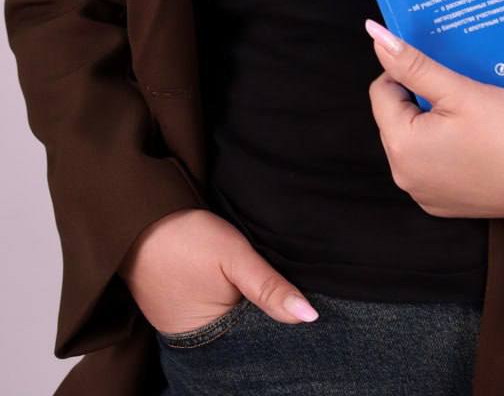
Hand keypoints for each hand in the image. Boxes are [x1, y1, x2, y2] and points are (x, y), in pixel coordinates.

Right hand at [117, 208, 319, 330]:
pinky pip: (205, 313)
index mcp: (206, 340)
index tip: (298, 310)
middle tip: (277, 291)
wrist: (136, 215)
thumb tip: (310, 317)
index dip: (276, 325)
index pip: (255, 345)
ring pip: (224, 324)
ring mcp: (177, 326)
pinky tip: (232, 285)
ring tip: (254, 287)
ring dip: (240, 310)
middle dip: (259, 319)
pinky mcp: (170, 309)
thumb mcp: (235, 256)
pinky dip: (221, 302)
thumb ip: (270, 288)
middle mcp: (189, 341)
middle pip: (239, 337)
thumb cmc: (185, 236)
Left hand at [364, 18, 503, 218]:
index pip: (382, 90)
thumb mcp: (459, 90)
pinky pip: (428, 165)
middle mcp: (403, 176)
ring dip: (430, 123)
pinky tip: (472, 142)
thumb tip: (376, 35)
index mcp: (401, 145)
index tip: (441, 73)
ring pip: (412, 141)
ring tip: (467, 117)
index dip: (409, 74)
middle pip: (395, 118)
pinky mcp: (440, 204)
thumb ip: (414, 64)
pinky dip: (442, 149)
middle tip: (458, 93)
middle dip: (419, 100)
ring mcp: (422, 194)